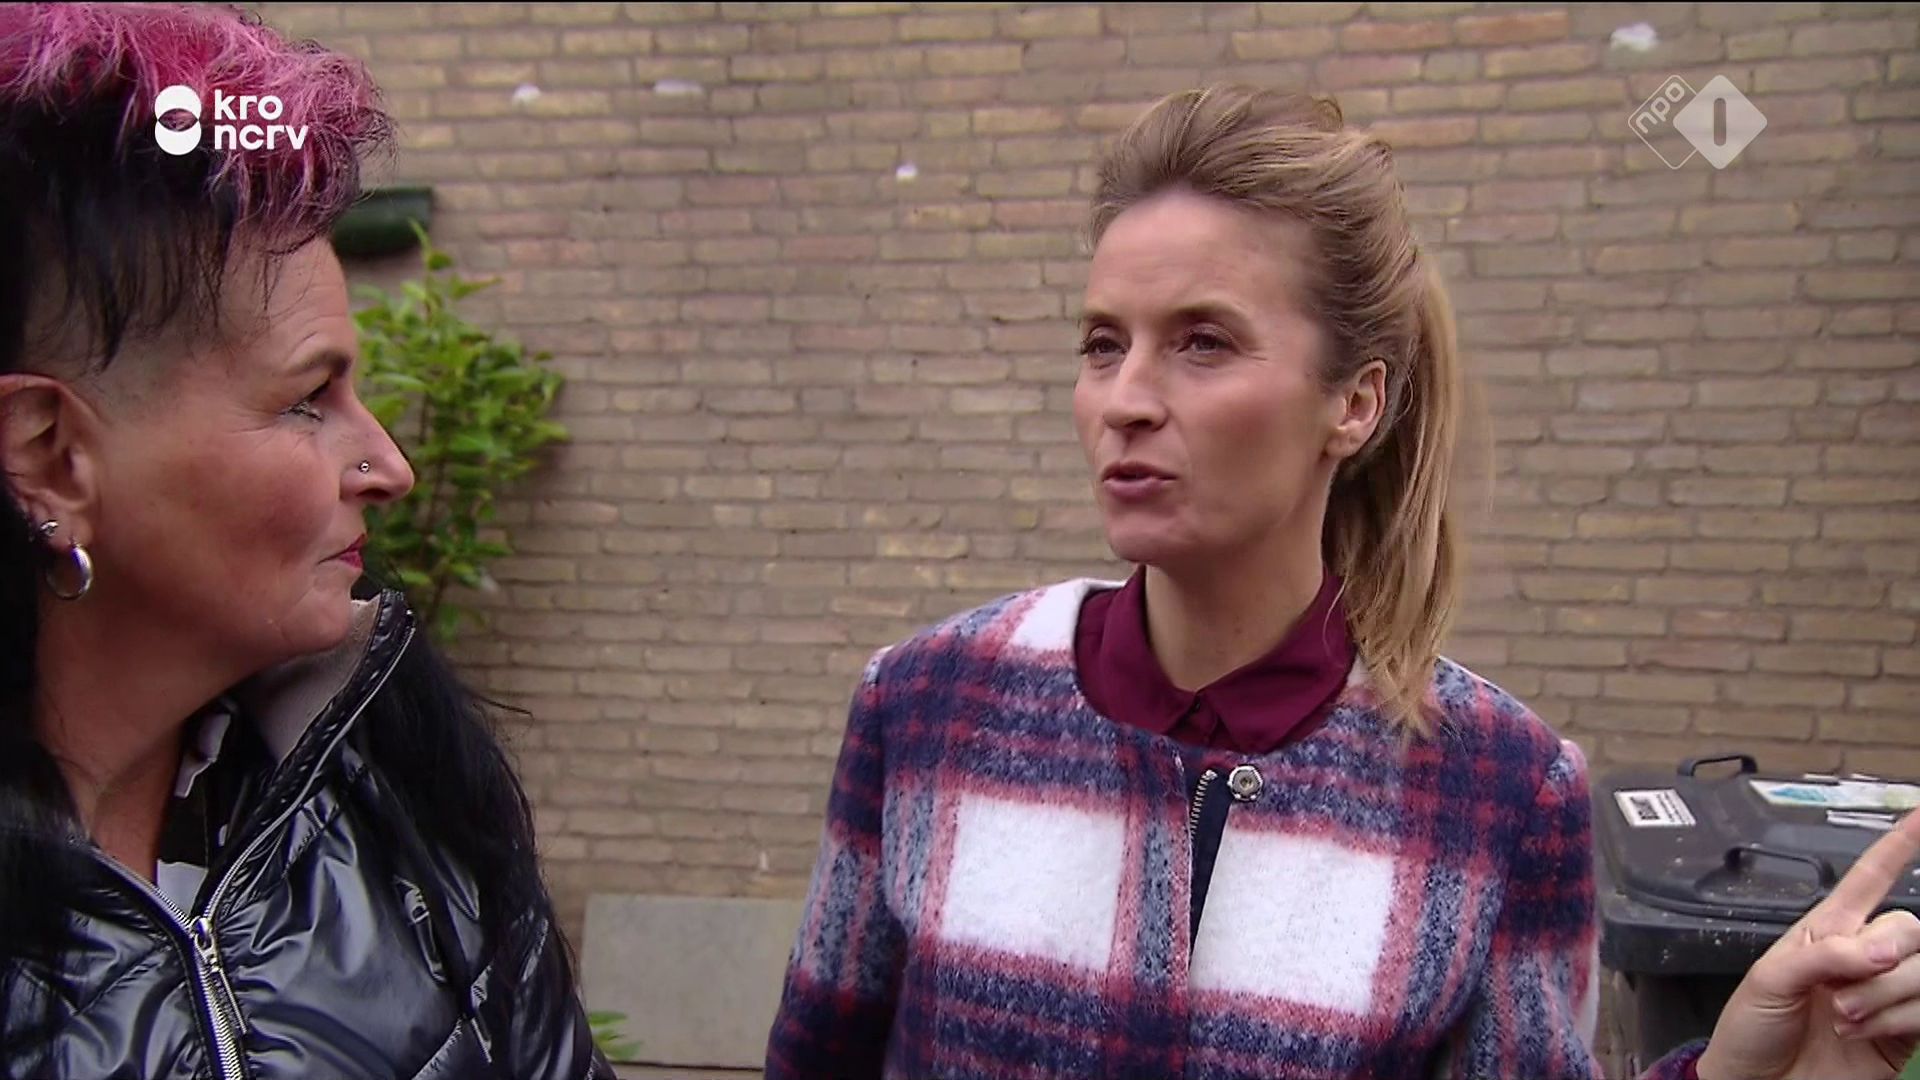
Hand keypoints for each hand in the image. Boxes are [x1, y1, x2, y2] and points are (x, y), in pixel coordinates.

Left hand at [1696, 809, 1919, 1079]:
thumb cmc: (1752, 1028)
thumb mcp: (1771, 981)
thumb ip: (1825, 955)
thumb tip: (1881, 950)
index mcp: (1827, 930)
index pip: (1868, 879)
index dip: (1897, 847)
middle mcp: (1865, 955)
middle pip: (1909, 927)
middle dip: (1882, 957)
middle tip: (1841, 994)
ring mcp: (1889, 992)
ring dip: (1886, 995)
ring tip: (1844, 1019)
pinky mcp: (1907, 1030)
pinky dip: (1903, 1017)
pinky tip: (1867, 1032)